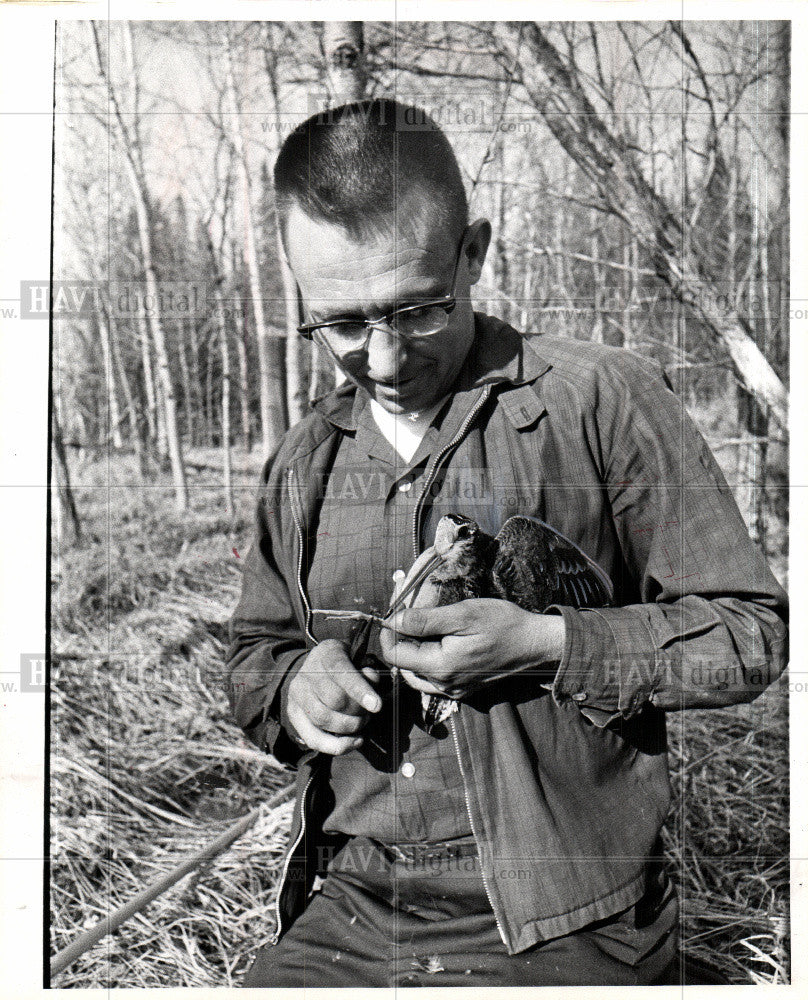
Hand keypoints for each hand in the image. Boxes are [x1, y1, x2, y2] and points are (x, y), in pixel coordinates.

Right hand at [285, 639, 381, 754]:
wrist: (317, 667)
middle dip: (357, 712)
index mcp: (327, 654)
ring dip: (349, 728)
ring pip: (323, 719)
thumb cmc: (345, 666)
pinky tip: (354, 742)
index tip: (376, 706)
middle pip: (334, 699)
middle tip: (369, 715)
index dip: (359, 690)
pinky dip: (336, 745)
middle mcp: (307, 673)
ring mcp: (297, 695)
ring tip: (361, 724)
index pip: (341, 671)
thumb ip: (368, 673)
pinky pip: (313, 738)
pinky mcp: (293, 714)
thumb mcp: (358, 660)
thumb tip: (371, 688)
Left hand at [379, 599, 564, 698]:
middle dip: (401, 641)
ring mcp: (454, 690)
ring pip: (417, 673)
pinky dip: (428, 660)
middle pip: (405, 665)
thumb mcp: (462, 614)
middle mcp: (443, 685)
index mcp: (440, 667)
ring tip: (423, 628)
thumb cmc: (502, 624)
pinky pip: (434, 678)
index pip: (395, 656)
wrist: (535, 643)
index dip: (388, 634)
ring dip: (414, 652)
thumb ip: (424, 621)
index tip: (393, 614)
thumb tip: (393, 622)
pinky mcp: (463, 689)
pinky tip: (439, 642)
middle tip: (409, 616)